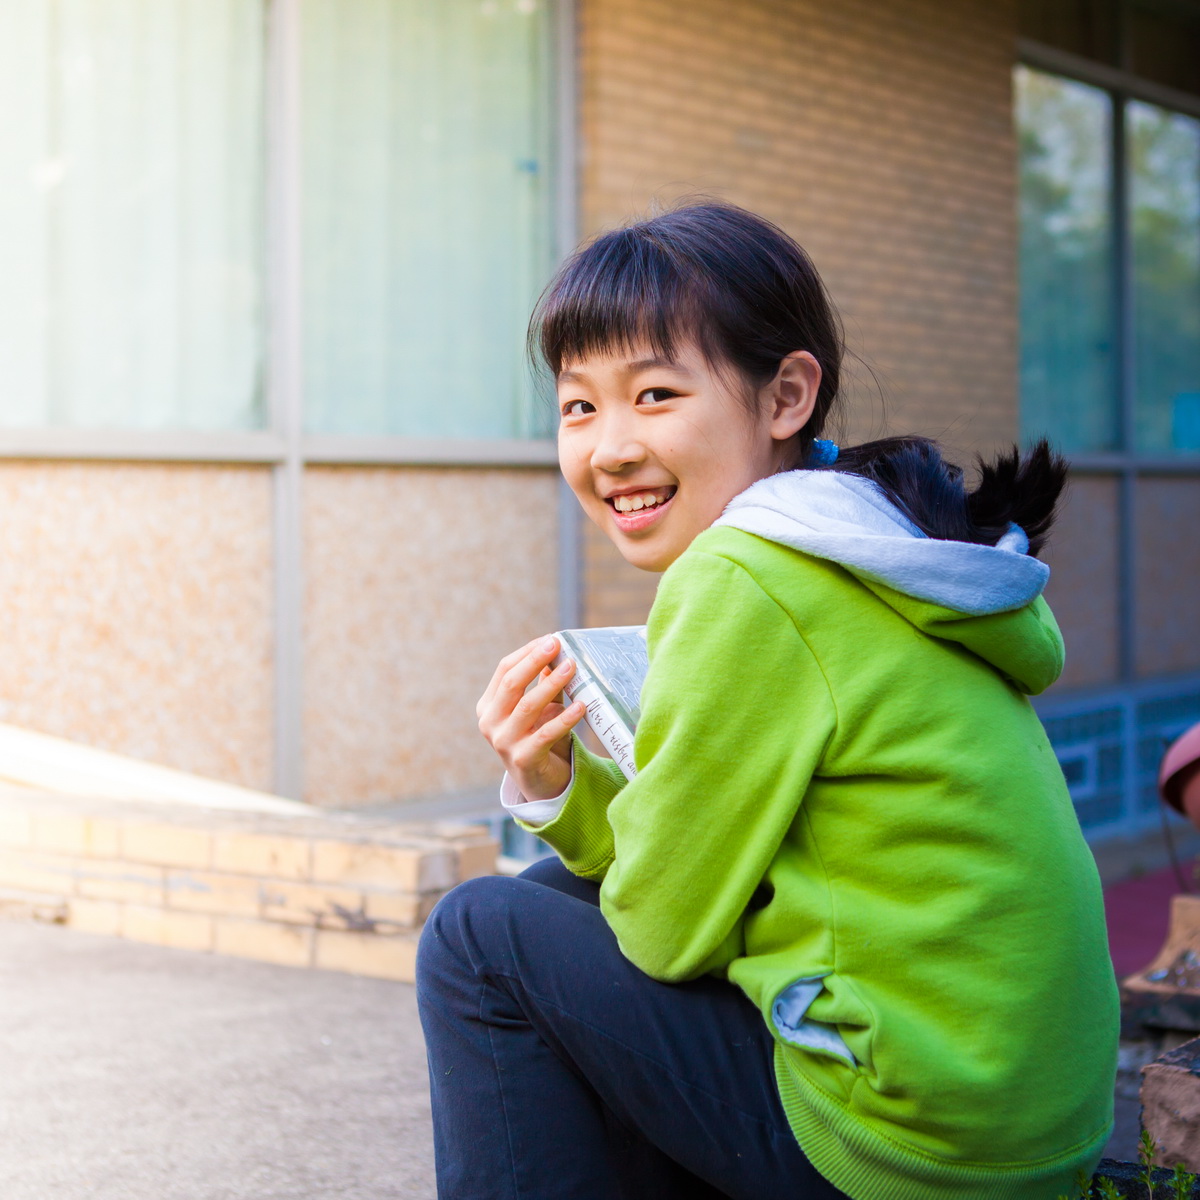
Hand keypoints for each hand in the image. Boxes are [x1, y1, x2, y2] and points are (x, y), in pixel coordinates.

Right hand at [477, 636, 586, 800]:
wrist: (540, 783)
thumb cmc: (539, 738)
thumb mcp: (540, 708)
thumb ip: (544, 683)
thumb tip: (558, 651)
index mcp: (489, 706)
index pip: (504, 670)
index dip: (527, 653)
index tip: (550, 639)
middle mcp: (490, 723)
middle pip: (512, 684)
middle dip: (535, 661)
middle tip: (556, 645)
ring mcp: (504, 742)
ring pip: (528, 706)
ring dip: (551, 684)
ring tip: (572, 668)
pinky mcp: (523, 759)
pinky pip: (546, 734)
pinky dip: (565, 718)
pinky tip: (581, 706)